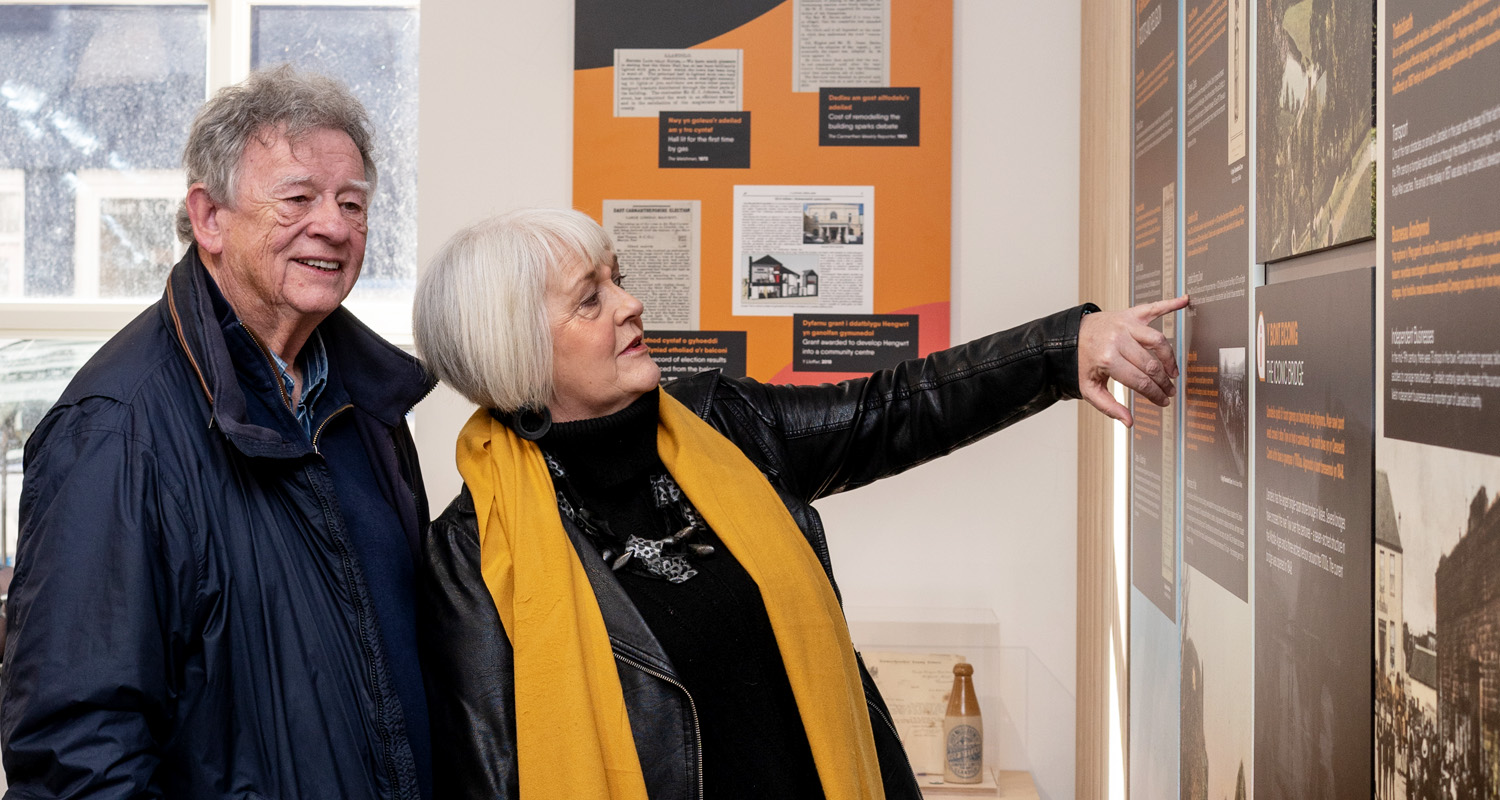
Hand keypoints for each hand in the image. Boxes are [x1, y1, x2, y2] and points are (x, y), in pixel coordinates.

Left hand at [1077, 295, 1188, 425]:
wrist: (1071, 336)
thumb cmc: (1082, 362)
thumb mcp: (1089, 388)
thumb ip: (1108, 406)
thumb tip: (1128, 422)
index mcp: (1107, 359)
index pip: (1140, 381)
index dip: (1154, 394)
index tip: (1163, 401)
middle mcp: (1117, 339)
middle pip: (1151, 364)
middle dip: (1163, 382)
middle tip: (1169, 391)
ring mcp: (1125, 325)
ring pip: (1158, 340)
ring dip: (1169, 358)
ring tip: (1173, 372)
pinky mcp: (1130, 314)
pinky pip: (1153, 307)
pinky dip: (1170, 304)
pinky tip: (1184, 301)